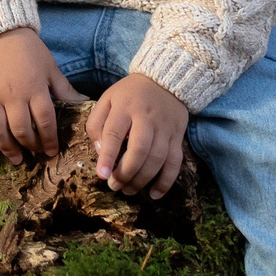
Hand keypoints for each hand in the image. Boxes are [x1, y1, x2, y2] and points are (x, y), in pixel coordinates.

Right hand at [0, 28, 82, 164]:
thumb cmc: (29, 50)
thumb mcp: (50, 67)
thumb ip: (63, 89)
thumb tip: (84, 102)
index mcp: (34, 88)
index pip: (44, 120)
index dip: (49, 139)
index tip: (52, 151)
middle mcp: (13, 96)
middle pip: (21, 129)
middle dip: (30, 145)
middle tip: (36, 152)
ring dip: (8, 148)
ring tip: (16, 159)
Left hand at [86, 74, 188, 195]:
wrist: (165, 80)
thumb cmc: (130, 94)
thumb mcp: (107, 99)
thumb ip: (96, 123)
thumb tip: (100, 151)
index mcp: (125, 107)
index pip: (115, 133)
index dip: (108, 156)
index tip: (102, 175)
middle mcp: (146, 118)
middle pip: (139, 149)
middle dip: (126, 173)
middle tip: (115, 186)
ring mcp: (165, 128)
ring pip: (157, 159)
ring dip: (142, 179)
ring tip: (128, 190)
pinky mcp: (178, 137)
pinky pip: (175, 162)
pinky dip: (166, 181)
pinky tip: (154, 194)